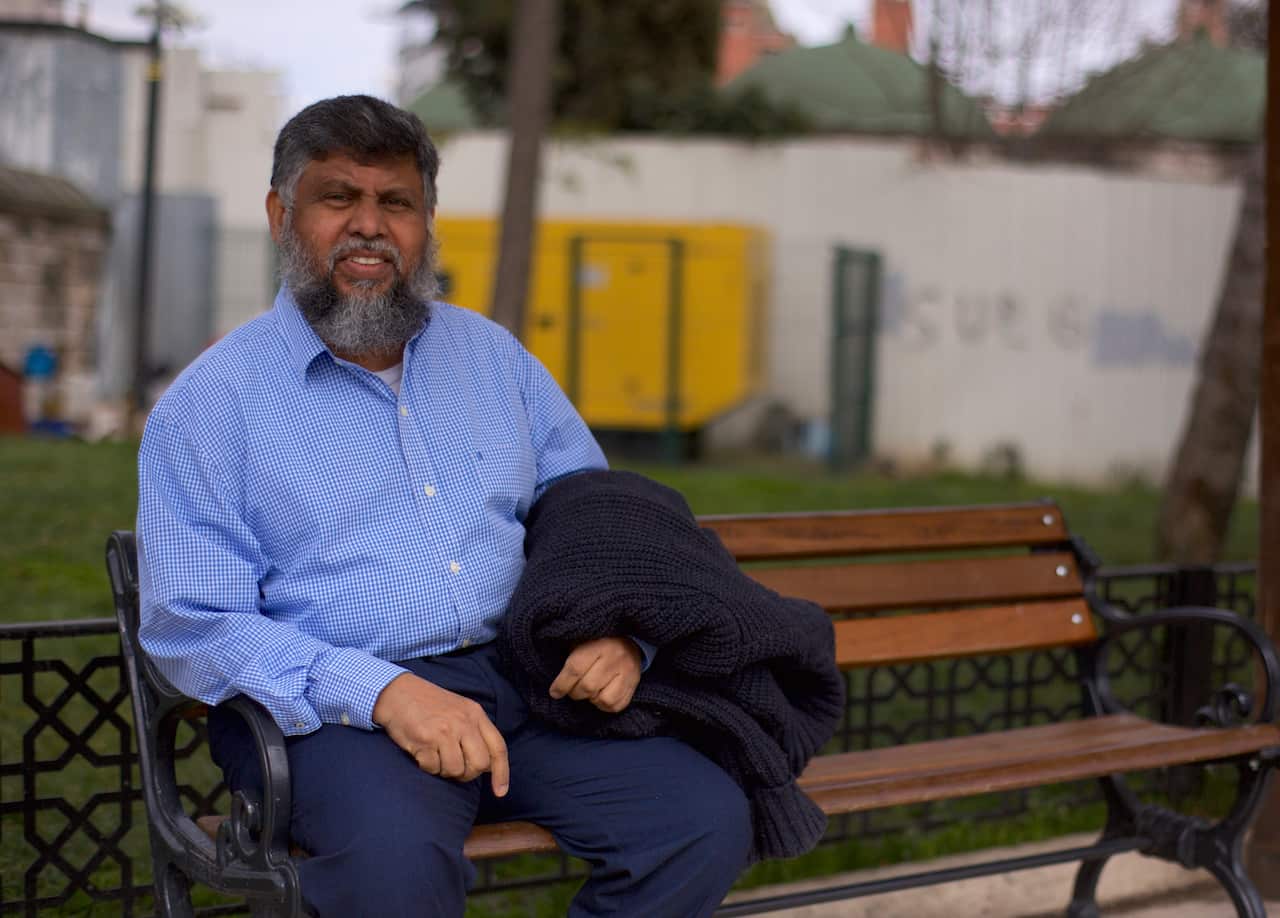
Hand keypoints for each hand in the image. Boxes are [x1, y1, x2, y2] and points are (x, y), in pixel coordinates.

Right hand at [372, 673, 509, 796]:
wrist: (398, 693)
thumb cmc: (430, 704)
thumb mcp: (460, 709)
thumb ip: (475, 732)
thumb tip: (487, 765)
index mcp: (475, 714)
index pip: (498, 748)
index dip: (502, 773)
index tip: (500, 792)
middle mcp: (463, 722)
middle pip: (479, 764)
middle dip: (467, 773)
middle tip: (455, 767)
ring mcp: (444, 731)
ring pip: (455, 770)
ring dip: (444, 770)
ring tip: (435, 755)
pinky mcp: (425, 740)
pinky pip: (433, 768)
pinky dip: (427, 766)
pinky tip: (422, 752)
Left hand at [549, 637, 641, 712]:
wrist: (630, 643)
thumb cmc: (599, 644)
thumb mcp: (583, 642)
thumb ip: (569, 658)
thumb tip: (556, 686)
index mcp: (598, 645)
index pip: (576, 668)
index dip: (562, 684)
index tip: (554, 692)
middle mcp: (615, 658)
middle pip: (588, 686)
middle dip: (575, 693)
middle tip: (572, 690)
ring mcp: (627, 673)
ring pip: (602, 699)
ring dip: (591, 699)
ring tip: (589, 692)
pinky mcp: (634, 686)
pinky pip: (615, 706)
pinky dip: (604, 706)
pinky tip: (601, 695)